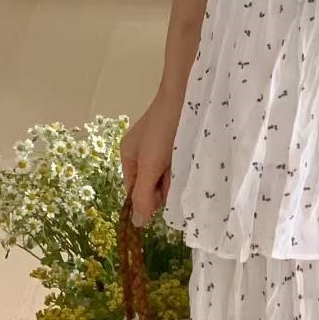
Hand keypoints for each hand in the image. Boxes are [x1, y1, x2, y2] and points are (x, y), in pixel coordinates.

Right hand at [120, 90, 181, 227]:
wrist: (188, 96)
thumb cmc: (163, 130)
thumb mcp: (149, 166)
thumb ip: (142, 195)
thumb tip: (137, 223)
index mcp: (128, 156)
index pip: (133, 191)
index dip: (146, 199)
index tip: (160, 199)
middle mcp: (142, 153)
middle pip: (151, 185)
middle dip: (163, 188)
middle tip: (173, 178)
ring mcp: (160, 149)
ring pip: (167, 177)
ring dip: (176, 179)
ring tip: (183, 168)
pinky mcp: (178, 145)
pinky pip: (178, 167)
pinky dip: (184, 169)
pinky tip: (190, 165)